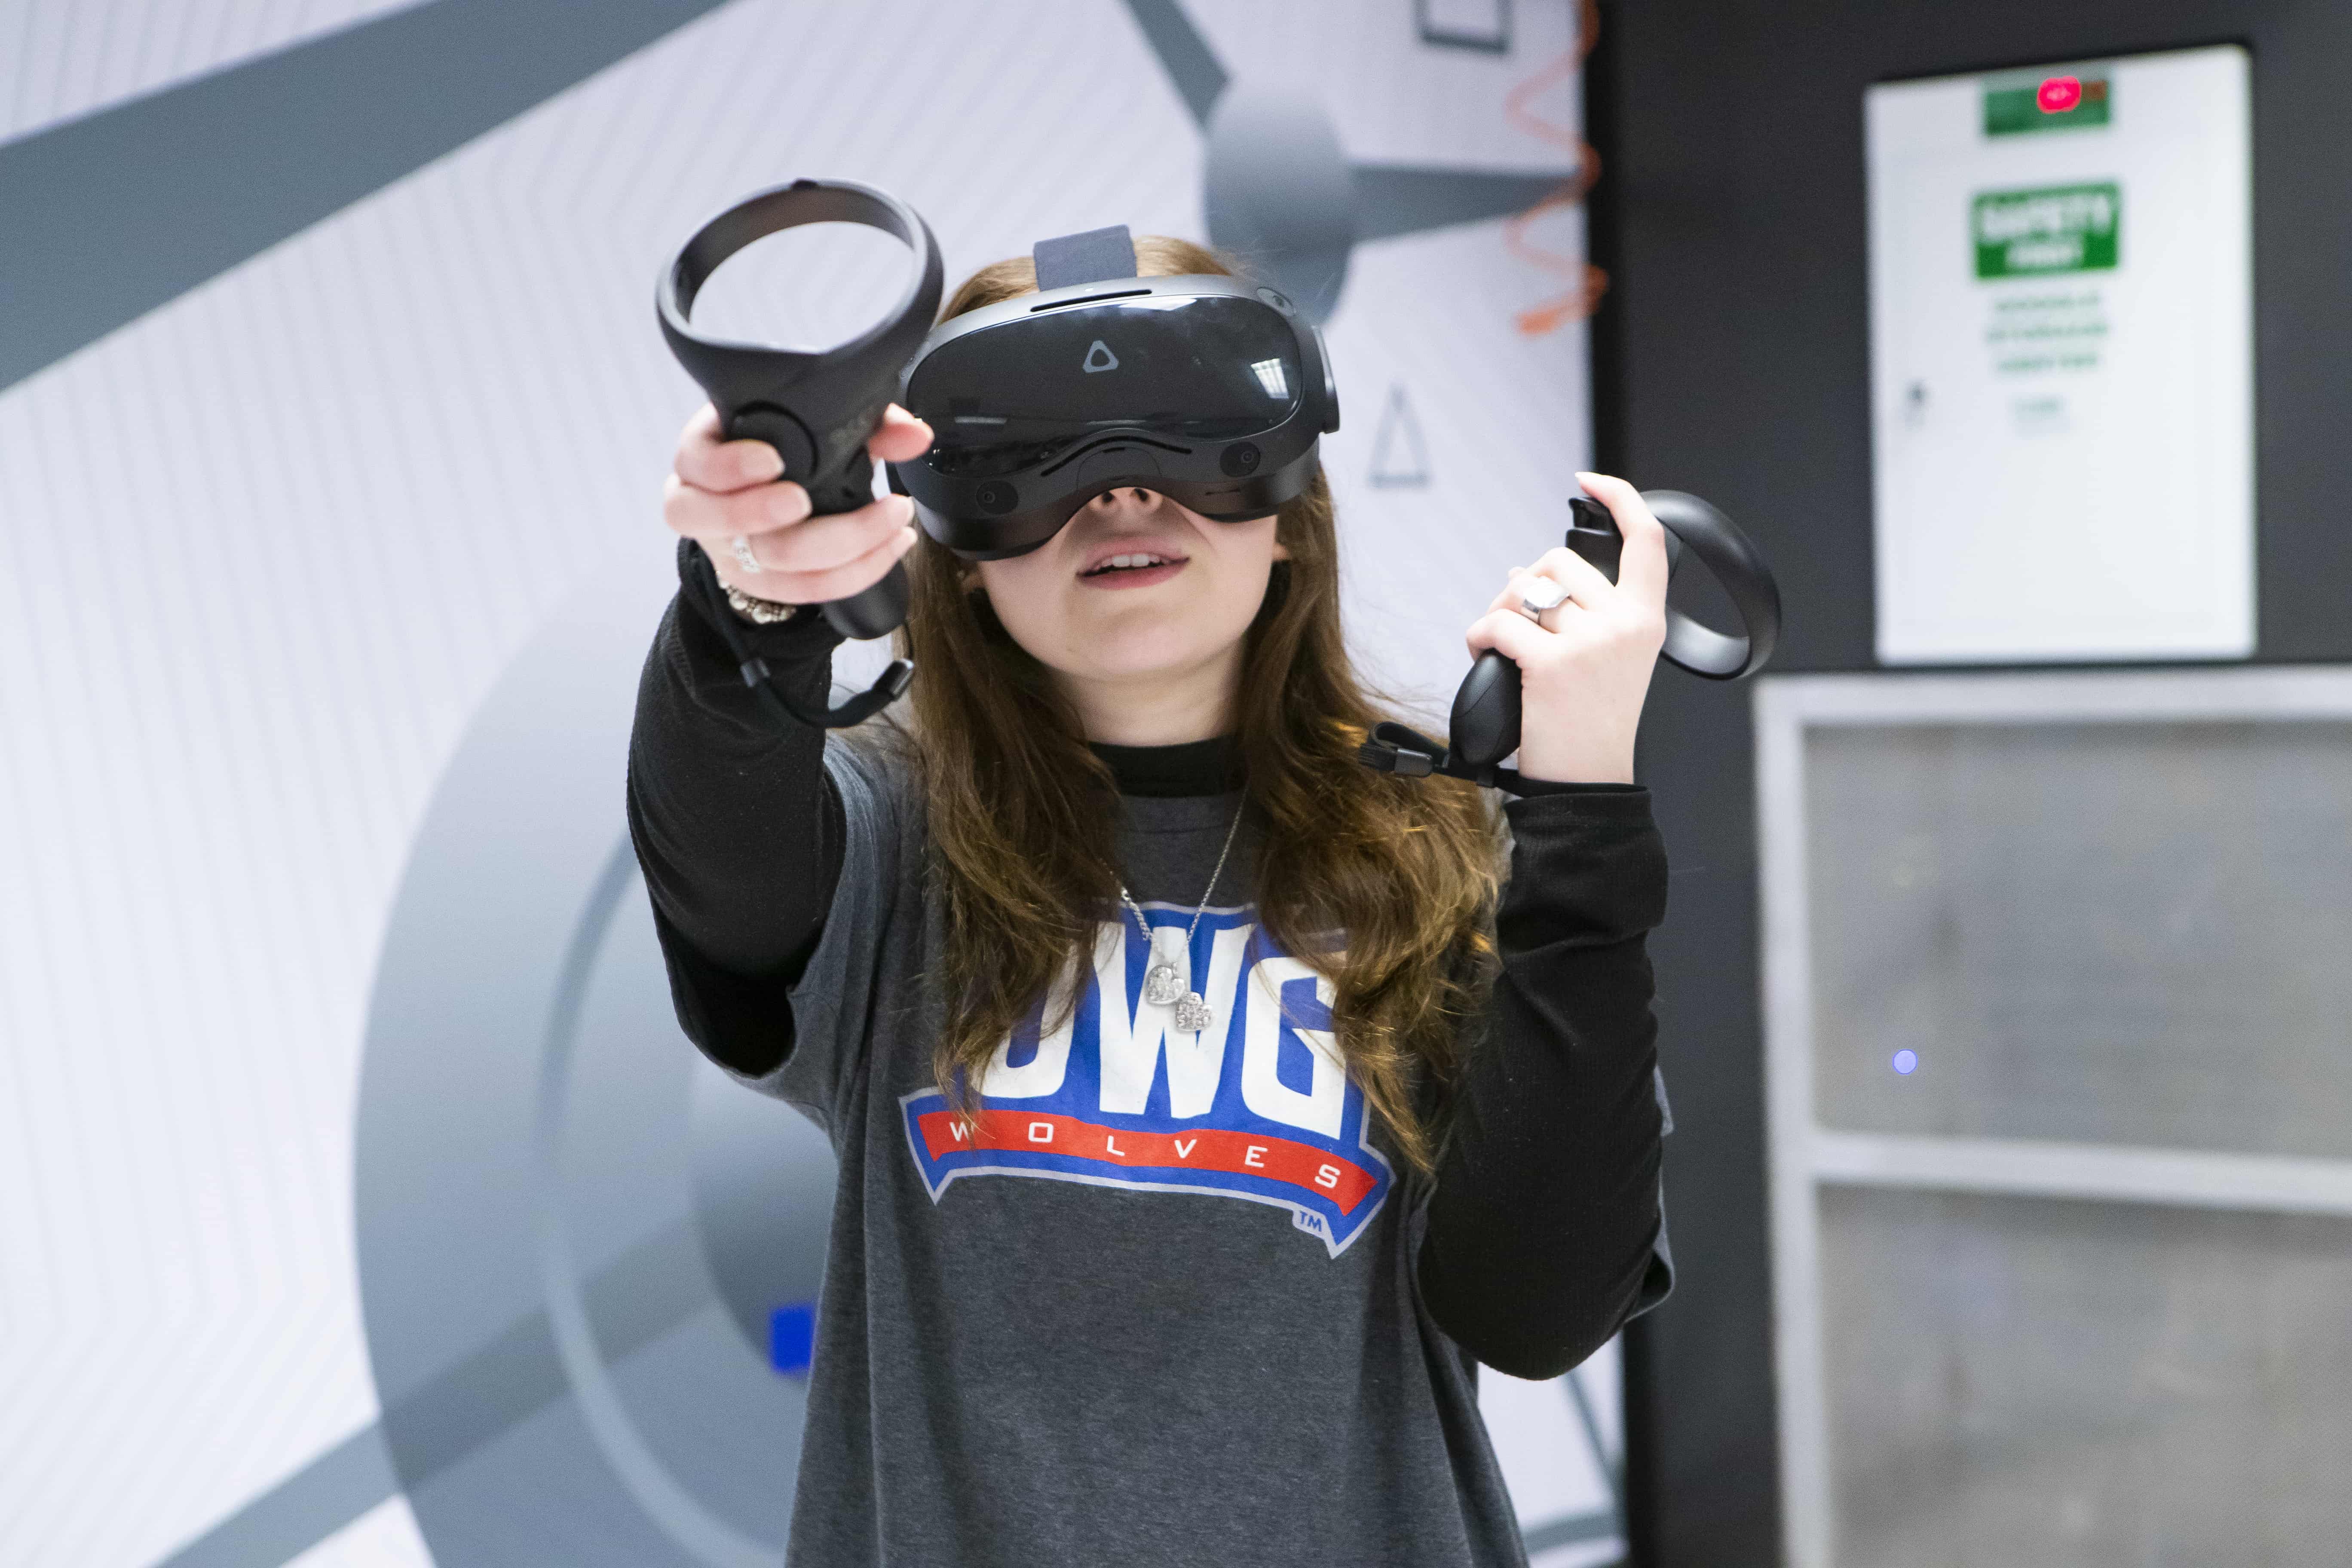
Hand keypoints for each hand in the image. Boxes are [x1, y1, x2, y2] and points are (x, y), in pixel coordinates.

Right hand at [661, 403, 933, 602]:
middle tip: (805, 500)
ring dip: (835, 549)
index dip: (728, 466)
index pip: (696, 462)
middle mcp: (704, 507)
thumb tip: (914, 435)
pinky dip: (852, 573)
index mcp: (705, 454)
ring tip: (888, 522)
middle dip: (763, 514)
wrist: (771, 488)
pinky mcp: (758, 583)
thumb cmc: (785, 447)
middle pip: (722, 523)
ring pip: (765, 567)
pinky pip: (800, 592)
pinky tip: (891, 547)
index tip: (772, 459)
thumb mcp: (813, 422)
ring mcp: (728, 552)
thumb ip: (865, 420)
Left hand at [1463, 472, 1668, 784]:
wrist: (1589, 780)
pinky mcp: (1552, 664)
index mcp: (1647, 618)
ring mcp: (1592, 643)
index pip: (1647, 540)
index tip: (1589, 481)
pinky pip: (1499, 622)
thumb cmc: (1591, 720)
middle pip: (1559, 561)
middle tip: (1516, 621)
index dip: (1621, 498)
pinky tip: (1482, 653)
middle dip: (1526, 583)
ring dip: (1498, 610)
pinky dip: (1478, 635)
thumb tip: (1522, 570)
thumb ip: (1579, 611)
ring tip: (1498, 642)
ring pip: (1524, 590)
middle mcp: (1626, 624)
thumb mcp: (1606, 658)